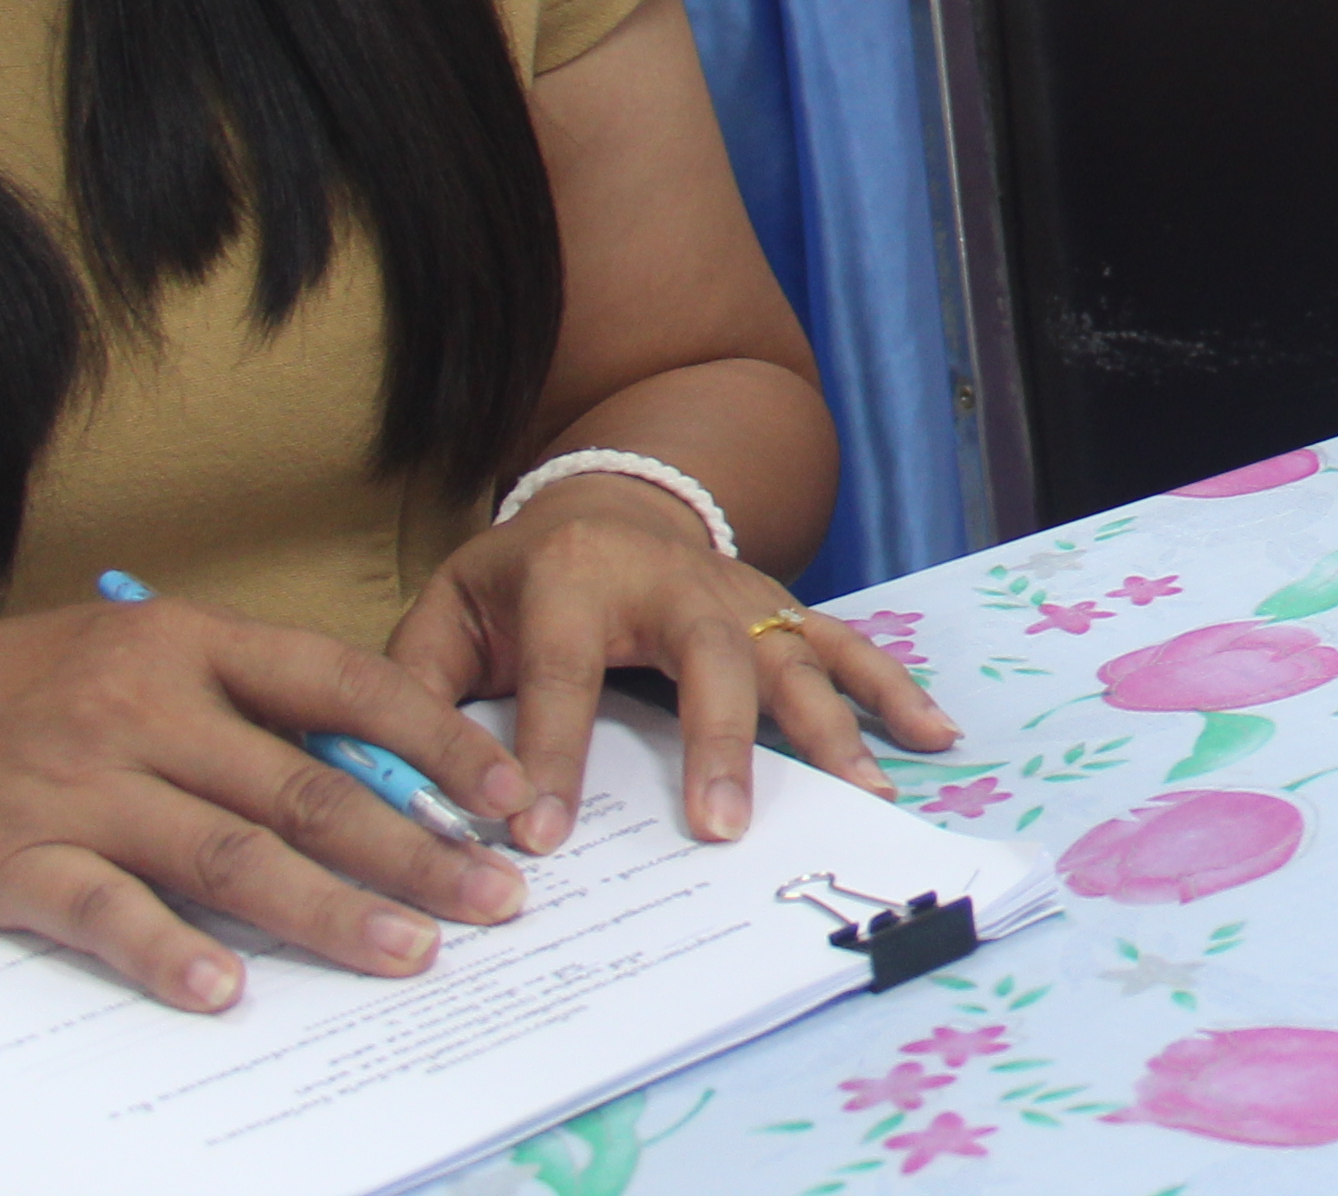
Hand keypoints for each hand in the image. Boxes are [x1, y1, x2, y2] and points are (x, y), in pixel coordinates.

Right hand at [0, 598, 536, 1009]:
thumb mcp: (111, 659)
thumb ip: (222, 701)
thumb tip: (355, 766)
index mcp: (179, 641)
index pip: (341, 684)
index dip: (436, 741)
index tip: (511, 792)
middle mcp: (139, 705)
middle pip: (306, 787)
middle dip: (416, 848)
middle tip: (497, 898)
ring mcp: (74, 785)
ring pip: (232, 854)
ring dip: (330, 912)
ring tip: (411, 954)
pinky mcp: (8, 861)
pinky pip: (106, 913)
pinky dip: (169, 953)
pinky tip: (227, 992)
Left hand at [394, 475, 950, 854]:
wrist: (602, 501)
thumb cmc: (516, 580)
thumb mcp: (446, 615)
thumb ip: (420, 690)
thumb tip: (405, 789)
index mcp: (570, 580)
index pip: (562, 674)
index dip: (549, 755)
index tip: (540, 836)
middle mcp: (670, 579)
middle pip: (705, 658)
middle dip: (718, 744)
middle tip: (720, 826)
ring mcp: (738, 592)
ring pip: (790, 654)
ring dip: (830, 725)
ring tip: (863, 790)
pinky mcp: (780, 608)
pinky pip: (845, 645)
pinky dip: (892, 687)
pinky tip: (932, 735)